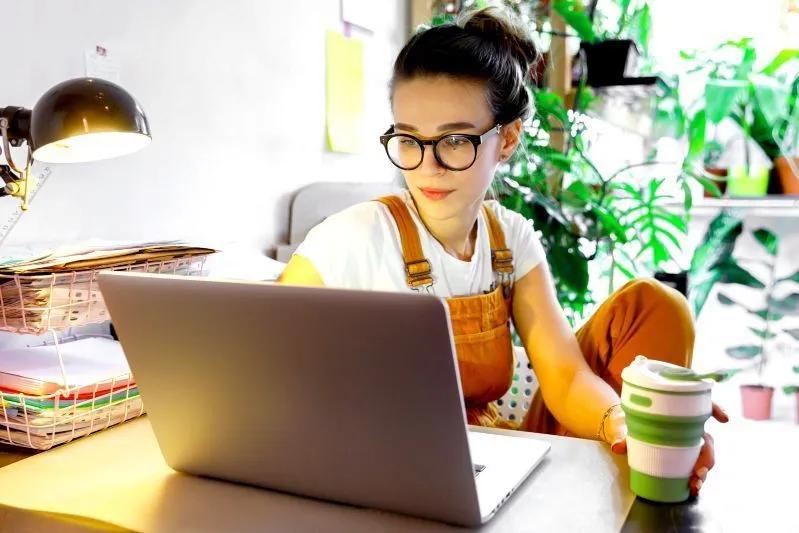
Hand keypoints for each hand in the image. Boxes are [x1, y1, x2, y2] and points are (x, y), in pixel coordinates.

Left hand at [607, 402, 729, 496]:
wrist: (626, 429)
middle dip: (708, 456)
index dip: (716, 409)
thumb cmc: (631, 422)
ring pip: (706, 454)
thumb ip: (623, 435)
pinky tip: (694, 487)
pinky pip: (698, 464)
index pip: (702, 405)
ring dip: (705, 470)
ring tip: (696, 483)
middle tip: (699, 471)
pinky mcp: (686, 454)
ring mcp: (689, 441)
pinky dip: (699, 476)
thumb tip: (617, 447)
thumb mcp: (627, 426)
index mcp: (678, 412)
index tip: (724, 419)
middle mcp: (688, 426)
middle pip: (707, 439)